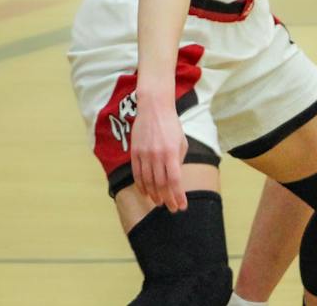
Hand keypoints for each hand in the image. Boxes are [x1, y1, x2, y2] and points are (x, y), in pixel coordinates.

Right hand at [129, 96, 188, 212]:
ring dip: (154, 195)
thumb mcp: (181, 141)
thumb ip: (178, 160)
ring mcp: (144, 154)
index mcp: (172, 152)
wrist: (154, 108)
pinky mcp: (135, 153)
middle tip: (172, 208)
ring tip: (160, 203)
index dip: (178, 196)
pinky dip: (141, 186)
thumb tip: (175, 179)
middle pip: (161, 185)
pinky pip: (137, 174)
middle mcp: (157, 155)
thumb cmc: (171, 125)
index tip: (181, 206)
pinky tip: (146, 193)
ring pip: (148, 182)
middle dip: (167, 199)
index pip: (175, 181)